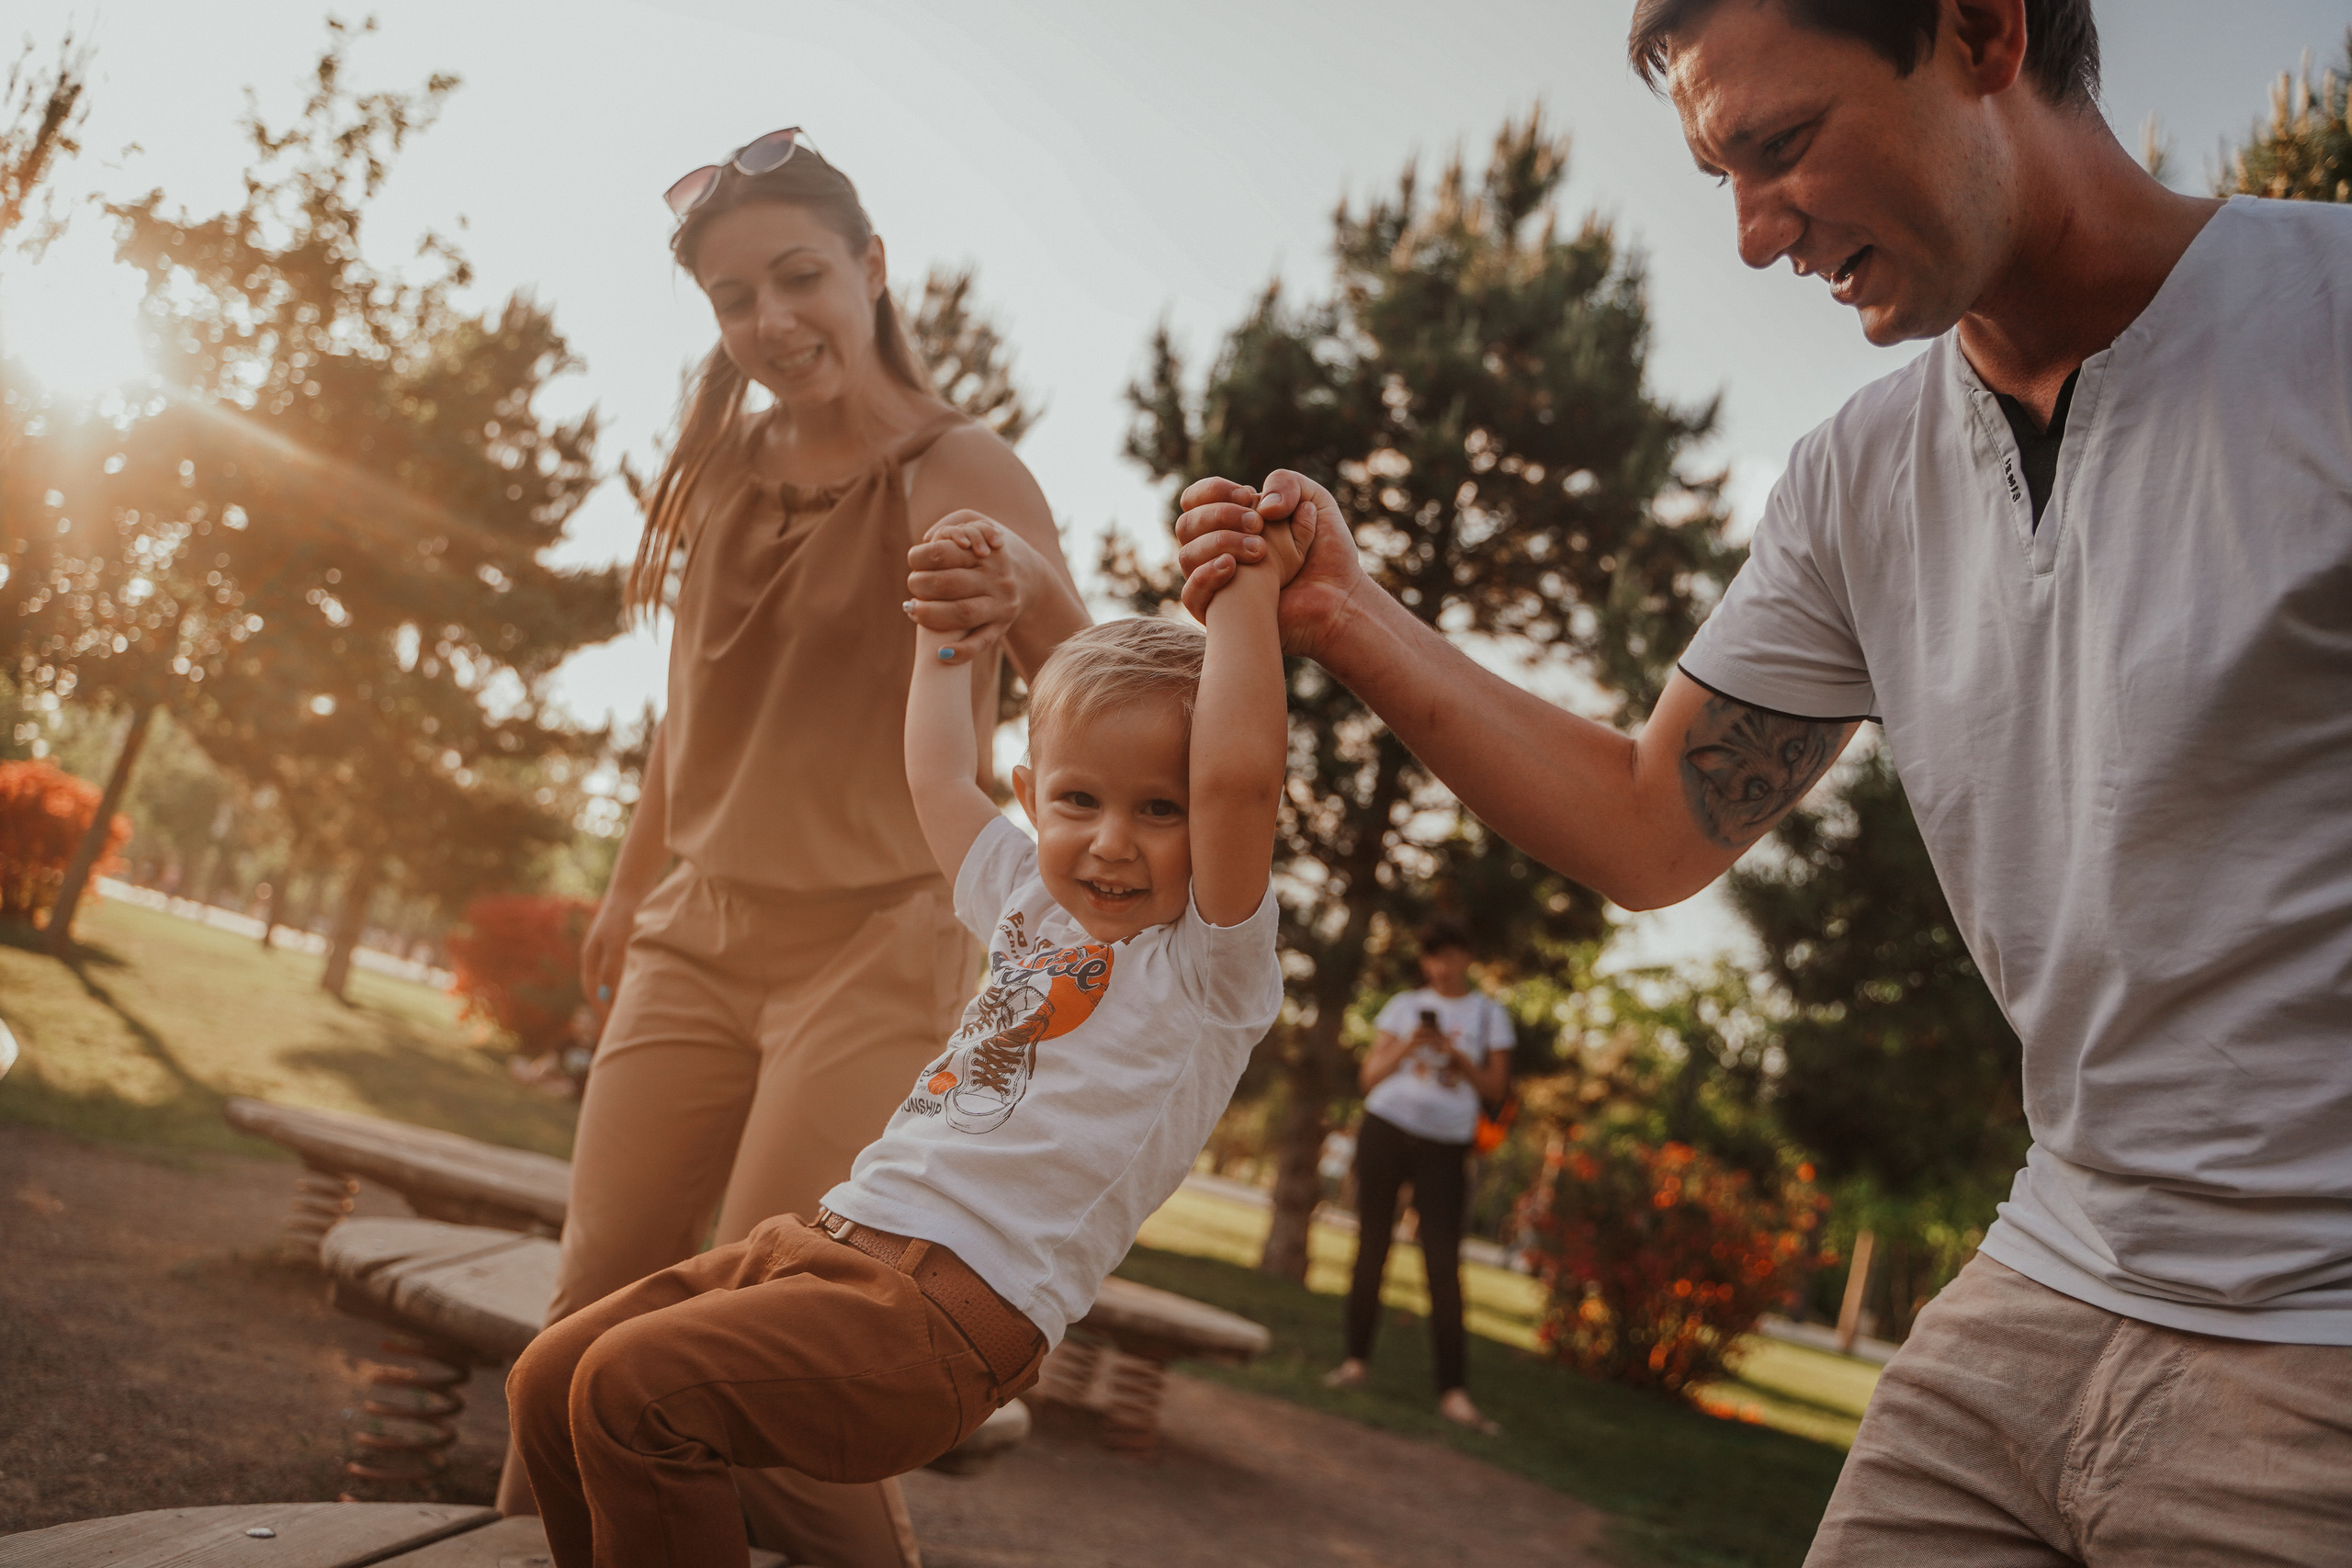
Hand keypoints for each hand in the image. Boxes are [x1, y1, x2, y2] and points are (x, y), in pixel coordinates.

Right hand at [579, 897, 638, 1021]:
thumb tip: (608, 996)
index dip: (601, 1009)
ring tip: (637, 1013)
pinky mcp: (626, 945)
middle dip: (612, 1006)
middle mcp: (598, 955)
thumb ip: (612, 968)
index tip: (612, 1027)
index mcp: (590, 957)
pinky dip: (634, 982)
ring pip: (616, 980)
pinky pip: (628, 970)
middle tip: (624, 1025)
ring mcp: (611, 950)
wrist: (633, 888)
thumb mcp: (617, 943)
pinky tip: (648, 989)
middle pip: (603, 987)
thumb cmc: (623, 915)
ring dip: (624, 995)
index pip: (592, 990)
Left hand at [907, 510, 1018, 663]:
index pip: (942, 553)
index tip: (915, 560)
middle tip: (913, 585)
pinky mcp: (1002, 626)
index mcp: (986, 552)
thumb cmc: (991, 549)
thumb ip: (949, 527)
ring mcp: (1000, 605)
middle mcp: (996, 578)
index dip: (920, 557)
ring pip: (963, 613)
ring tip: (911, 609)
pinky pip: (982, 642)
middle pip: (949, 583)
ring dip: (931, 615)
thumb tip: (927, 543)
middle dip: (920, 585)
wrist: (1030, 577)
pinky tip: (942, 653)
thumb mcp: (976, 523)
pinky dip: (962, 651)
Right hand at [1175, 469, 1363, 658]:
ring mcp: (1215, 582)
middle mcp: (1216, 551)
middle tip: (1258, 525)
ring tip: (1259, 551)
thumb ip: (1286, 483)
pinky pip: (1190, 595)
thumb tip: (1257, 502)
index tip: (1247, 496)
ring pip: (1187, 555)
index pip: (1196, 498)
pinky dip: (1206, 577)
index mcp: (1232, 523)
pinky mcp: (1219, 614)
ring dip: (1219, 543)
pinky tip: (1232, 567)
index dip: (1214, 491)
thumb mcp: (1315, 503)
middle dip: (1220, 515)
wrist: (1341, 600)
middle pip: (1187, 523)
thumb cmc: (1329, 554)